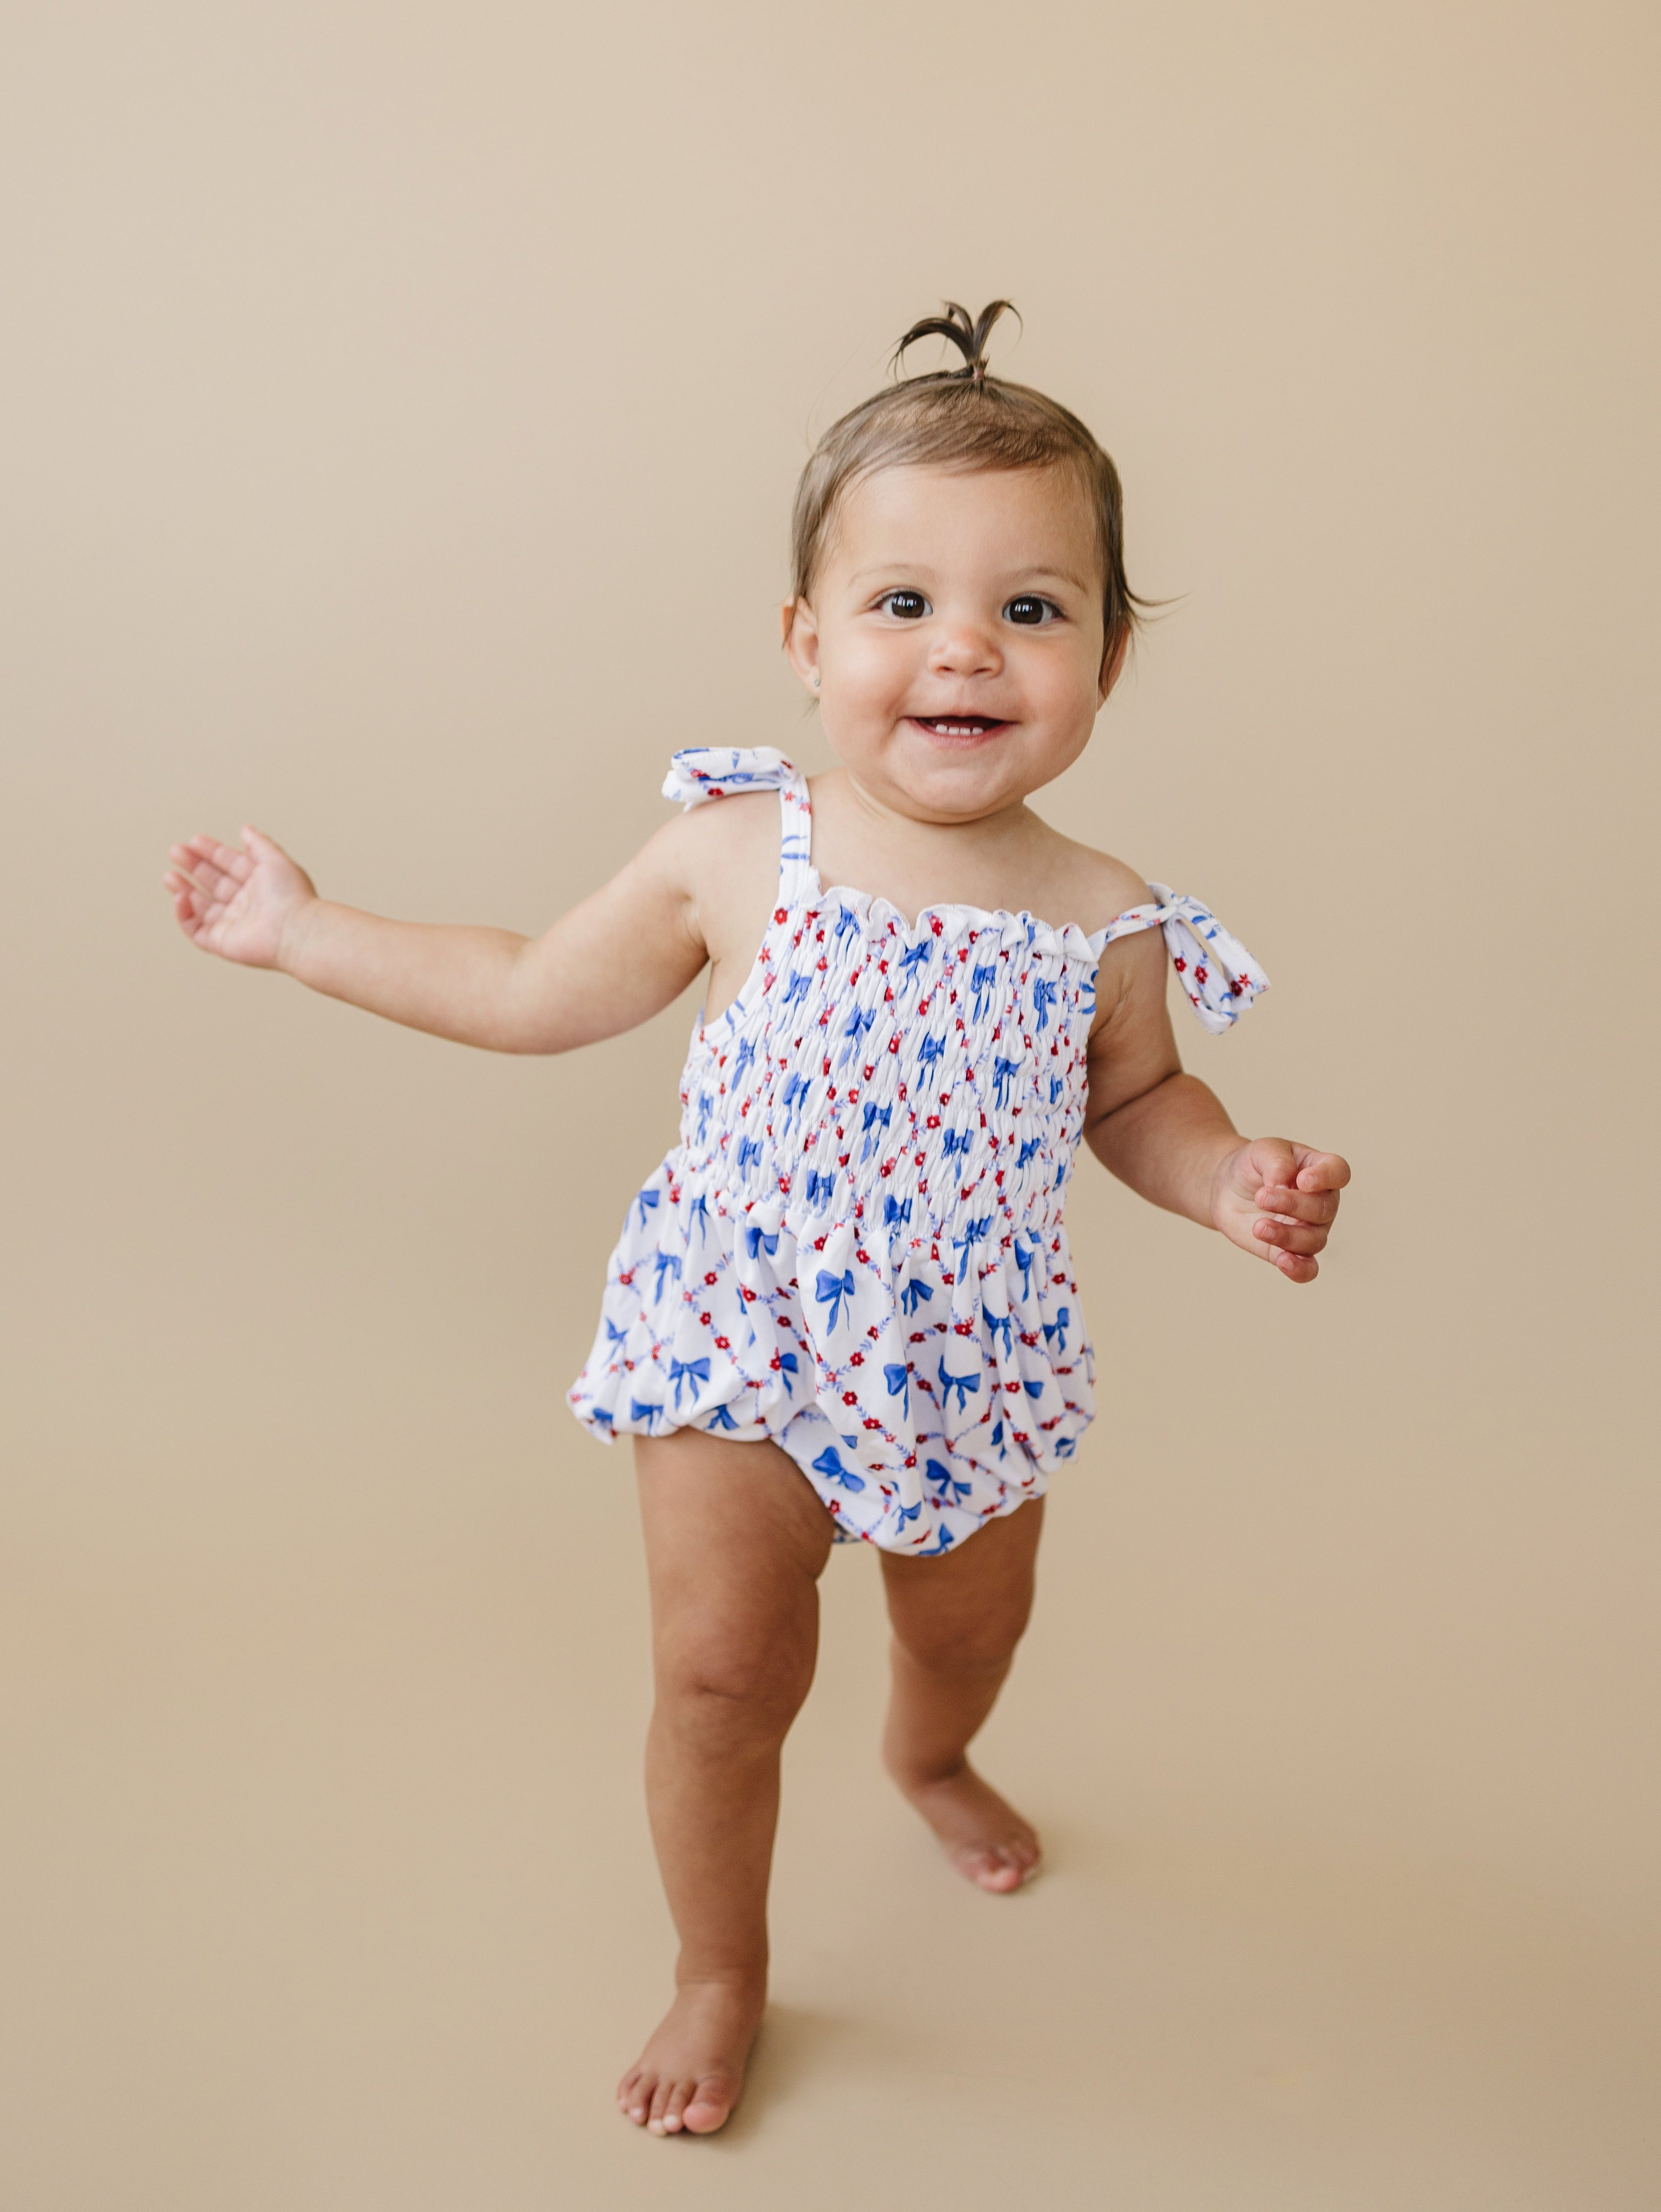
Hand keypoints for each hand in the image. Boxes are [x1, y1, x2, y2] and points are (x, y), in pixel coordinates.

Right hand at [163, 827, 317, 969]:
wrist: (294, 931)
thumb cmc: (292, 897)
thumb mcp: (275, 859)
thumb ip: (258, 843)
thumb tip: (246, 828)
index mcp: (259, 884)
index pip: (230, 864)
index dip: (212, 852)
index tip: (194, 840)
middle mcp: (246, 904)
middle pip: (213, 882)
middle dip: (193, 866)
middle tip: (176, 851)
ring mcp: (232, 924)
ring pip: (201, 906)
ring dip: (183, 889)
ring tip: (169, 875)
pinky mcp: (221, 942)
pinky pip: (196, 929)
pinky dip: (184, 914)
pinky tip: (181, 896)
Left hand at [1210, 1137, 1349, 1283]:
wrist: (1227, 1188)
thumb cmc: (1252, 1165)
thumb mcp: (1262, 1151)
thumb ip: (1277, 1162)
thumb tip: (1284, 1183)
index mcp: (1320, 1170)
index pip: (1338, 1172)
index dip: (1326, 1177)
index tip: (1302, 1180)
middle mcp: (1321, 1202)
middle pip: (1323, 1209)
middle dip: (1293, 1204)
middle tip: (1261, 1197)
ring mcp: (1308, 1229)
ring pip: (1314, 1240)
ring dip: (1287, 1235)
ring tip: (1259, 1226)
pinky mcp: (1290, 1251)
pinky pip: (1308, 1269)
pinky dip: (1300, 1269)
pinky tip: (1283, 1261)